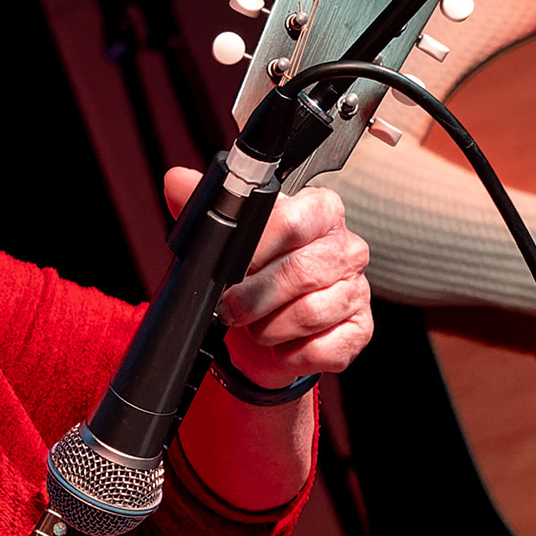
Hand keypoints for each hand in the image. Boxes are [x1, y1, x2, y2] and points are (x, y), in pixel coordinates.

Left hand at [162, 167, 372, 386]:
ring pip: (309, 313)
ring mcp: (357, 291)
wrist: (261, 336)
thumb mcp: (225, 243)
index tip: (232, 266)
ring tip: (256, 326)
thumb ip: (204, 209)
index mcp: (320, 212)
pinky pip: (322, 348)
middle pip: (301, 271)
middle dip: (253, 297)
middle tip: (231, 308)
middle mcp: (347, 248)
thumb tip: (177, 181)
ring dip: (268, 328)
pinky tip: (282, 346)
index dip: (256, 249)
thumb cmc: (250, 280)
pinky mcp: (359, 332)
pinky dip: (290, 354)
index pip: (293, 220)